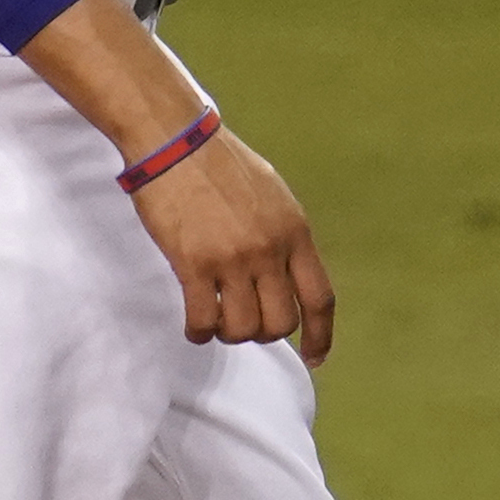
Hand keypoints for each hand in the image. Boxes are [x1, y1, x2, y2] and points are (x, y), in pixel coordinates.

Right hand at [17, 0, 334, 354]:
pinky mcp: (193, 264)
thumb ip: (285, 238)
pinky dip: (200, 332)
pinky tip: (195, 325)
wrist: (177, 142)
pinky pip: (203, 321)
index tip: (316, 357)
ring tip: (217, 319)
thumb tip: (291, 279)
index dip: (322, 335)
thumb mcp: (273, 196)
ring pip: (242, 329)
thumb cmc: (222, 166)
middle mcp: (270, 249)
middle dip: (263, 333)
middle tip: (244, 322)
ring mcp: (232, 258)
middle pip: (280, 323)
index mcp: (295, 231)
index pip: (320, 297)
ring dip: (229, 333)